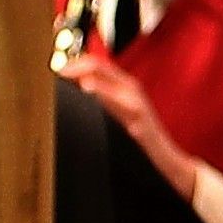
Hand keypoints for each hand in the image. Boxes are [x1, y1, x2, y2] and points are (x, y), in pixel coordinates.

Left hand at [59, 54, 197, 199]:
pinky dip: (102, 91)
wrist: (167, 158)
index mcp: (125, 85)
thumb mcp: (120, 114)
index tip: (55, 71)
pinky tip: (88, 88)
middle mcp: (131, 87)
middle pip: (98, 65)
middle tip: (55, 73)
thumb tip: (76, 88)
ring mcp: (136, 101)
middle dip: (74, 65)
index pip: (95, 63)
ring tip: (66, 74)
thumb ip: (103, 98)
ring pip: (108, 77)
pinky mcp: (138, 117)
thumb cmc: (141, 136)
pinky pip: (119, 100)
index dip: (73, 63)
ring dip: (84, 72)